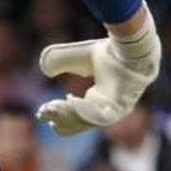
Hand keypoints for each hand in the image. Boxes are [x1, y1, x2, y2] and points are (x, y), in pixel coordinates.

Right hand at [37, 7, 159, 135]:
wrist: (129, 48)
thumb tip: (45, 70)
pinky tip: (68, 101)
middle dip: (58, 117)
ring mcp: (115, 112)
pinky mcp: (119, 110)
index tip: (41, 110)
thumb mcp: (76, 57)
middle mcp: (108, 110)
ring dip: (65, 115)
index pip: (76, 114)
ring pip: (85, 121)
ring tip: (50, 107)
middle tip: (41, 112)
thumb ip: (59, 61)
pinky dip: (81, 111)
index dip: (58, 113)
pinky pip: (97, 117)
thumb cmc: (108, 52)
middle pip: (78, 122)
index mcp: (100, 100)